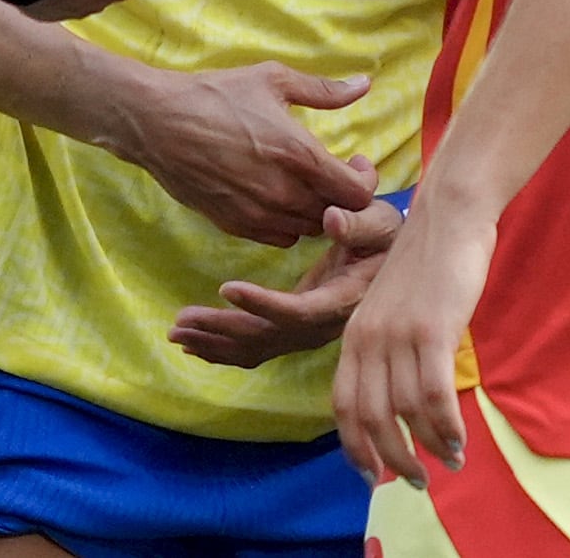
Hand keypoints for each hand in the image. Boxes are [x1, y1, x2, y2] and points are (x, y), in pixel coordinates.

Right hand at [116, 65, 378, 245]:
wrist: (157, 122)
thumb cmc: (215, 94)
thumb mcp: (273, 80)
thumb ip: (323, 90)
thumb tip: (365, 85)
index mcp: (298, 154)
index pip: (358, 192)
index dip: (365, 179)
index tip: (355, 160)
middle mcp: (282, 192)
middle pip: (337, 214)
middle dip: (344, 195)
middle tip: (333, 171)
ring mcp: (257, 213)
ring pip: (309, 229)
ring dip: (317, 211)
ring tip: (306, 184)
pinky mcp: (235, 225)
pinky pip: (280, 238)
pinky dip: (288, 223)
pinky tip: (279, 196)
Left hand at [172, 196, 400, 365]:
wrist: (393, 262)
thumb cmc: (385, 236)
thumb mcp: (381, 221)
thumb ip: (360, 223)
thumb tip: (332, 219)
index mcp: (343, 299)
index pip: (300, 311)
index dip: (263, 304)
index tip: (225, 287)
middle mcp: (323, 326)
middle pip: (268, 337)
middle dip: (222, 330)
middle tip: (181, 320)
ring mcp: (307, 334)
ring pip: (257, 348)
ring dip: (215, 342)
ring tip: (177, 332)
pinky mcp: (294, 333)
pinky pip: (256, 349)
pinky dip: (223, 348)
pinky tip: (194, 345)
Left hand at [334, 195, 492, 487]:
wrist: (448, 217)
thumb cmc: (427, 265)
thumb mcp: (391, 310)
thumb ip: (387, 351)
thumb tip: (400, 406)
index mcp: (354, 335)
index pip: (342, 406)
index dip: (354, 446)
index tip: (370, 475)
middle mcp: (369, 339)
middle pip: (370, 418)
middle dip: (392, 459)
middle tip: (415, 481)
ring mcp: (398, 335)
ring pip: (406, 412)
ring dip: (428, 447)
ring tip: (449, 461)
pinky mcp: (431, 331)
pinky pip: (434, 396)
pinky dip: (446, 427)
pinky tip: (459, 440)